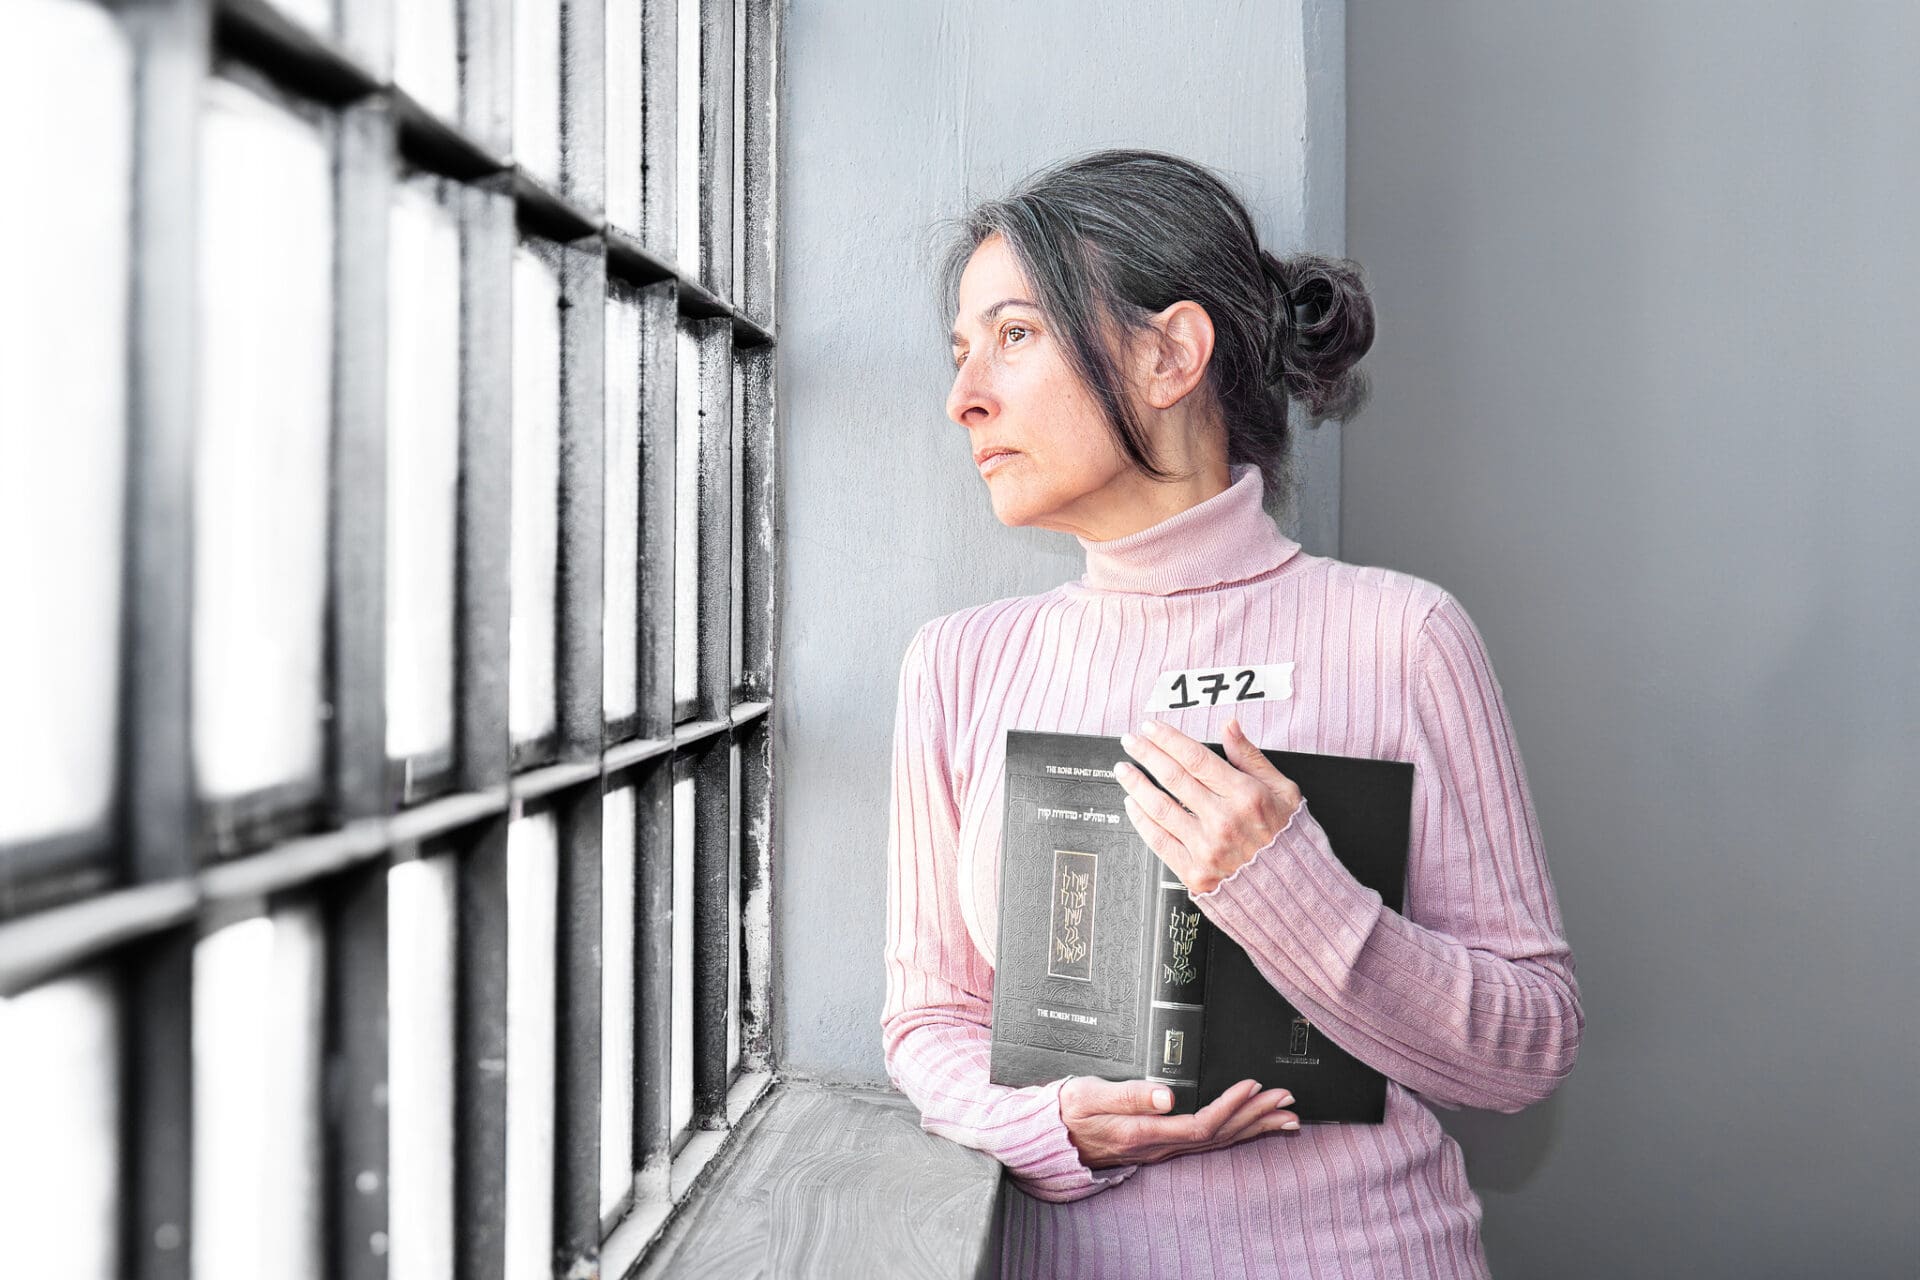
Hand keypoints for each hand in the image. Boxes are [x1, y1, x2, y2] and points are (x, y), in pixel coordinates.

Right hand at [1059, 1075, 1300, 1168]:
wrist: (1050, 1137)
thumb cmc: (1067, 1112)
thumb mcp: (1089, 1095)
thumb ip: (1129, 1095)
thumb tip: (1166, 1095)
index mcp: (1144, 1132)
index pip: (1201, 1124)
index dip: (1231, 1106)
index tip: (1253, 1086)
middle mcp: (1159, 1146)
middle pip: (1219, 1136)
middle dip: (1256, 1117)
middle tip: (1288, 1100)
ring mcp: (1162, 1149)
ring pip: (1219, 1142)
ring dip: (1253, 1128)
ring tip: (1285, 1117)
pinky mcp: (1162, 1146)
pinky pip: (1208, 1143)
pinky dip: (1236, 1134)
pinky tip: (1251, 1128)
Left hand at [1115, 717, 1302, 894]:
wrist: (1290, 891)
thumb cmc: (1287, 839)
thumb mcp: (1283, 791)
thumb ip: (1251, 757)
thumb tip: (1229, 726)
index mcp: (1246, 796)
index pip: (1196, 759)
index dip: (1168, 739)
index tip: (1151, 728)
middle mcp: (1224, 820)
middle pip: (1174, 778)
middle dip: (1146, 754)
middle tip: (1130, 741)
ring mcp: (1207, 848)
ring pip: (1160, 808)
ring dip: (1136, 785)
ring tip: (1123, 770)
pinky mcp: (1195, 872)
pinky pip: (1158, 841)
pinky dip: (1141, 819)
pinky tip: (1131, 804)